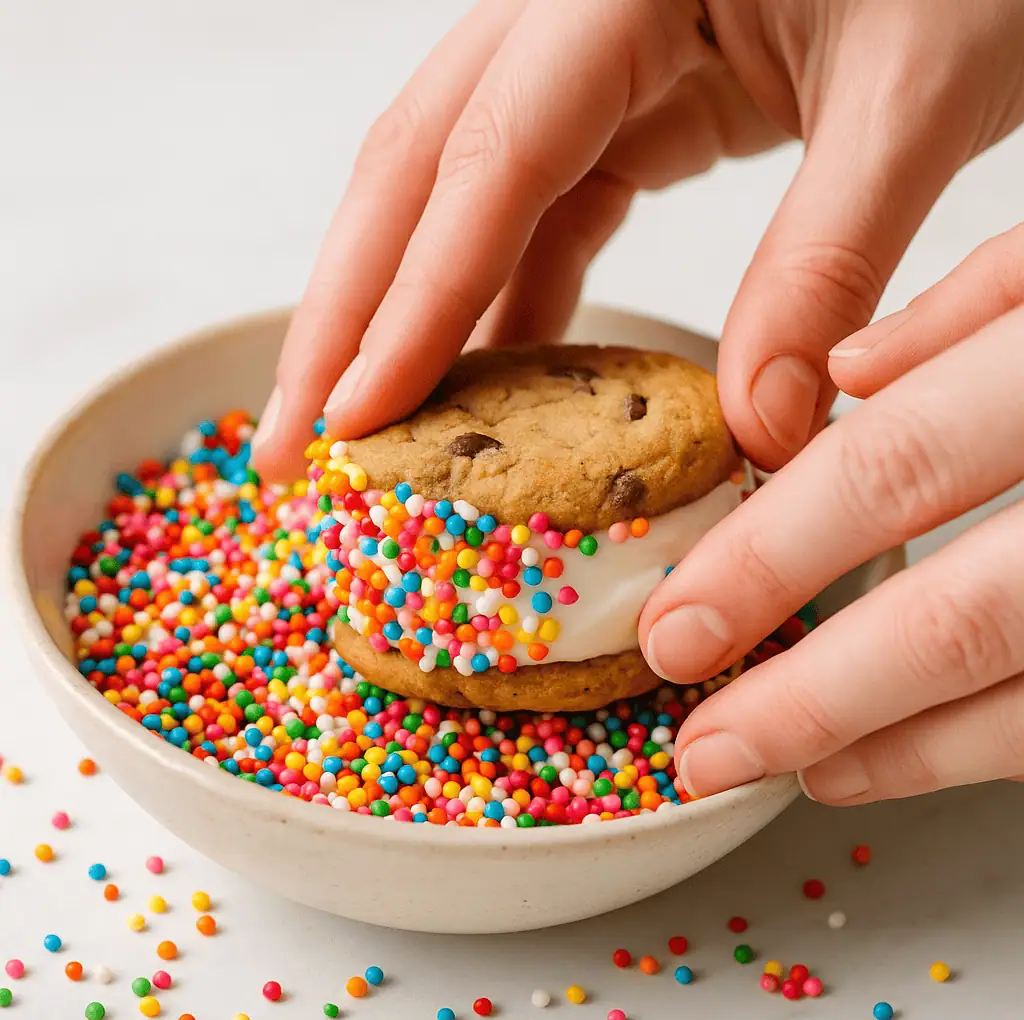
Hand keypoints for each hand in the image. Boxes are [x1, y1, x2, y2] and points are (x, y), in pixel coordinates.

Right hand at [252, 0, 1023, 481]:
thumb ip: (830, 262)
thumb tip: (762, 429)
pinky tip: (485, 383)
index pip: (490, 156)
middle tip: (293, 434)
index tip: (355, 415)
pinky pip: (527, 213)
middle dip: (344, 311)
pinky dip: (496, 303)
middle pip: (414, 167)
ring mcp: (583, 59)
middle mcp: (570, 12)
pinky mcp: (616, 107)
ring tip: (357, 426)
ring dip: (399, 315)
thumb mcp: (916, 99)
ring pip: (449, 194)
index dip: (414, 296)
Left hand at [640, 223, 1023, 803]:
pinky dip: (972, 749)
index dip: (769, 561)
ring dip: (885, 746)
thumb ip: (980, 298)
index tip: (677, 628)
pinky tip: (880, 759)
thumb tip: (844, 372)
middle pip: (957, 616)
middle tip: (703, 744)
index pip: (892, 468)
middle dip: (809, 697)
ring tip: (776, 767)